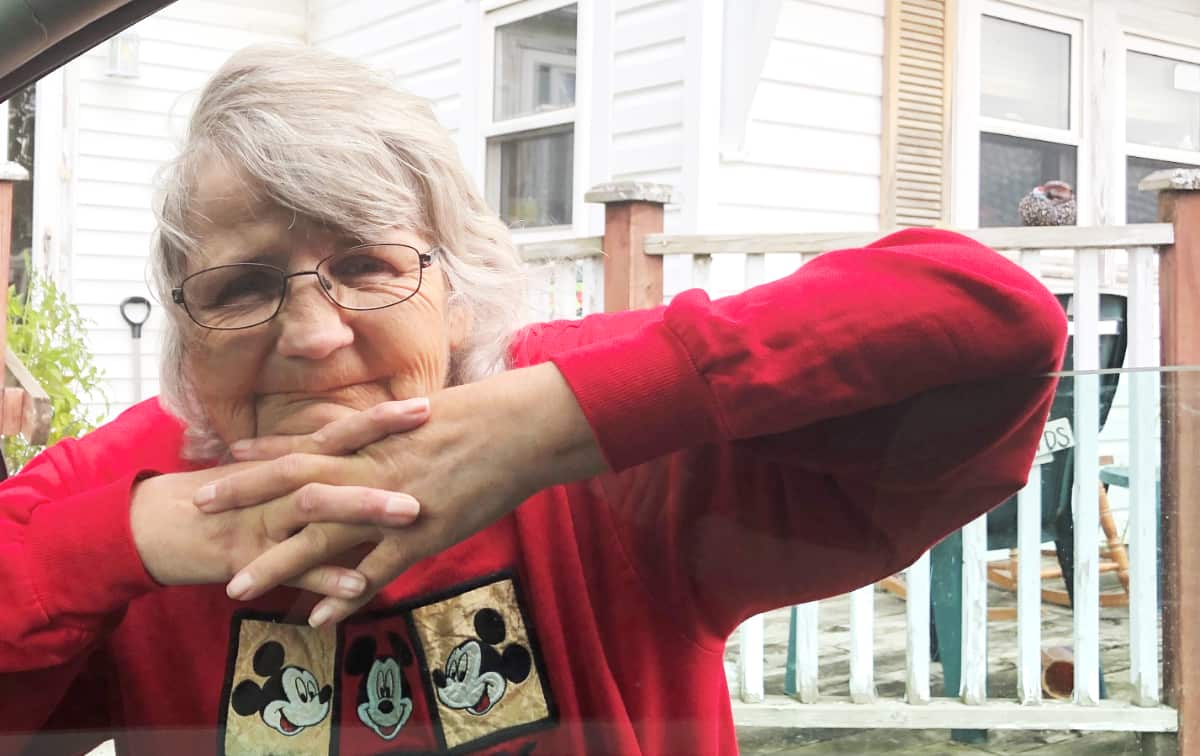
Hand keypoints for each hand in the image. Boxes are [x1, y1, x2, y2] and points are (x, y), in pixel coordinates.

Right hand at [129, 398, 431, 599]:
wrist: (150, 528)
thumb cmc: (224, 501)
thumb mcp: (273, 480)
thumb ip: (316, 471)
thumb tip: (368, 462)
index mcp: (291, 464)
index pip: (342, 433)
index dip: (381, 419)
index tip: (425, 406)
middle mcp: (280, 485)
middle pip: (336, 460)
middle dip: (385, 450)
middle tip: (433, 439)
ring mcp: (263, 520)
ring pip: (317, 511)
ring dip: (363, 510)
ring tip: (411, 511)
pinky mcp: (247, 558)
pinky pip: (292, 570)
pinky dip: (325, 579)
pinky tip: (358, 587)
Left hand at [197, 363, 606, 626]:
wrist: (524, 427)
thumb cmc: (486, 413)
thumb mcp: (434, 412)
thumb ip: (401, 428)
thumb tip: (390, 427)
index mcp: (375, 439)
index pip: (308, 445)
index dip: (265, 453)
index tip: (226, 458)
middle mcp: (372, 469)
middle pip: (295, 485)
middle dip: (245, 497)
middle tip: (200, 508)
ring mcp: (394, 504)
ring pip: (322, 538)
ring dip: (278, 564)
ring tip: (238, 588)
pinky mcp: (423, 534)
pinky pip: (375, 572)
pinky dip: (344, 598)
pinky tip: (316, 620)